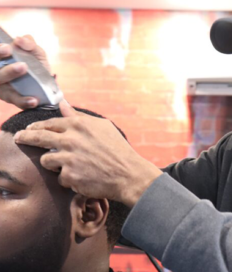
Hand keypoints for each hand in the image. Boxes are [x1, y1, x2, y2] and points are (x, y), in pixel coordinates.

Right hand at [0, 35, 49, 108]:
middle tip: (18, 59)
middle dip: (1, 58)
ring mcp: (1, 85)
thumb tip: (20, 40)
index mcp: (1, 57)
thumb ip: (29, 44)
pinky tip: (34, 100)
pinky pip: (15, 100)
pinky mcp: (10, 98)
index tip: (8, 48)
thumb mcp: (36, 52)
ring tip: (24, 67)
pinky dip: (24, 100)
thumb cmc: (35, 65)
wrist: (46, 87)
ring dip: (9, 73)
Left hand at [14, 101, 162, 207]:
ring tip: (68, 165)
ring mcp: (69, 159)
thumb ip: (78, 116)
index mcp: (79, 125)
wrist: (128, 174)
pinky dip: (68, 178)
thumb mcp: (101, 126)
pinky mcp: (70, 176)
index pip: (49, 123)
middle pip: (38, 137)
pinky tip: (82, 177)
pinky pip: (60, 177)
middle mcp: (71, 140)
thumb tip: (62, 103)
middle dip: (25, 137)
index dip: (37, 126)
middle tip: (18, 139)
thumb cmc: (117, 149)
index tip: (29, 129)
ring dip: (53, 163)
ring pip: (46, 160)